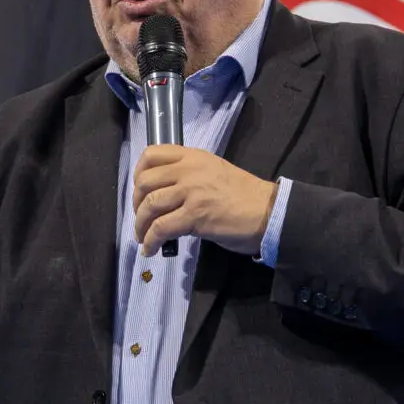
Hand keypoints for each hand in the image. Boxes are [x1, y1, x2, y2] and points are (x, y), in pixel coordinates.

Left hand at [132, 146, 277, 257]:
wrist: (267, 212)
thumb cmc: (245, 196)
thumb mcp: (214, 172)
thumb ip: (190, 176)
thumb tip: (167, 194)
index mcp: (194, 157)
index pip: (152, 154)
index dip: (138, 174)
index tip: (140, 191)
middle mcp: (189, 170)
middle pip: (145, 182)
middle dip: (136, 203)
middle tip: (142, 218)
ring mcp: (191, 192)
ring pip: (149, 206)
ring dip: (141, 226)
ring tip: (144, 238)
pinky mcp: (194, 216)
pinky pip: (161, 228)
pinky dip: (151, 241)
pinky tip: (151, 249)